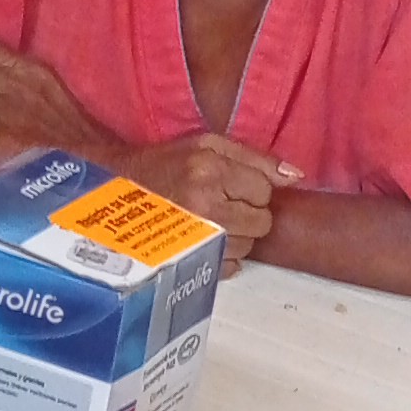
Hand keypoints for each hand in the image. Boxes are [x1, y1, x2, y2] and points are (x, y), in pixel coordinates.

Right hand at [121, 132, 300, 268]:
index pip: (265, 190)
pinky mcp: (189, 261)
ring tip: (210, 220)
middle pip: (262, 222)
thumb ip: (255, 158)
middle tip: (223, 203)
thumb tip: (295, 176)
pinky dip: (223, 256)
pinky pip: (229, 267)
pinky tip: (204, 240)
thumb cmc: (163, 164)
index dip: (252, 188)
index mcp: (210, 170)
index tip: (231, 185)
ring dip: (237, 235)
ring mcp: (196, 238)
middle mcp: (205, 206)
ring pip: (248, 247)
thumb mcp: (206, 144)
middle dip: (249, 213)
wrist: (114, 193)